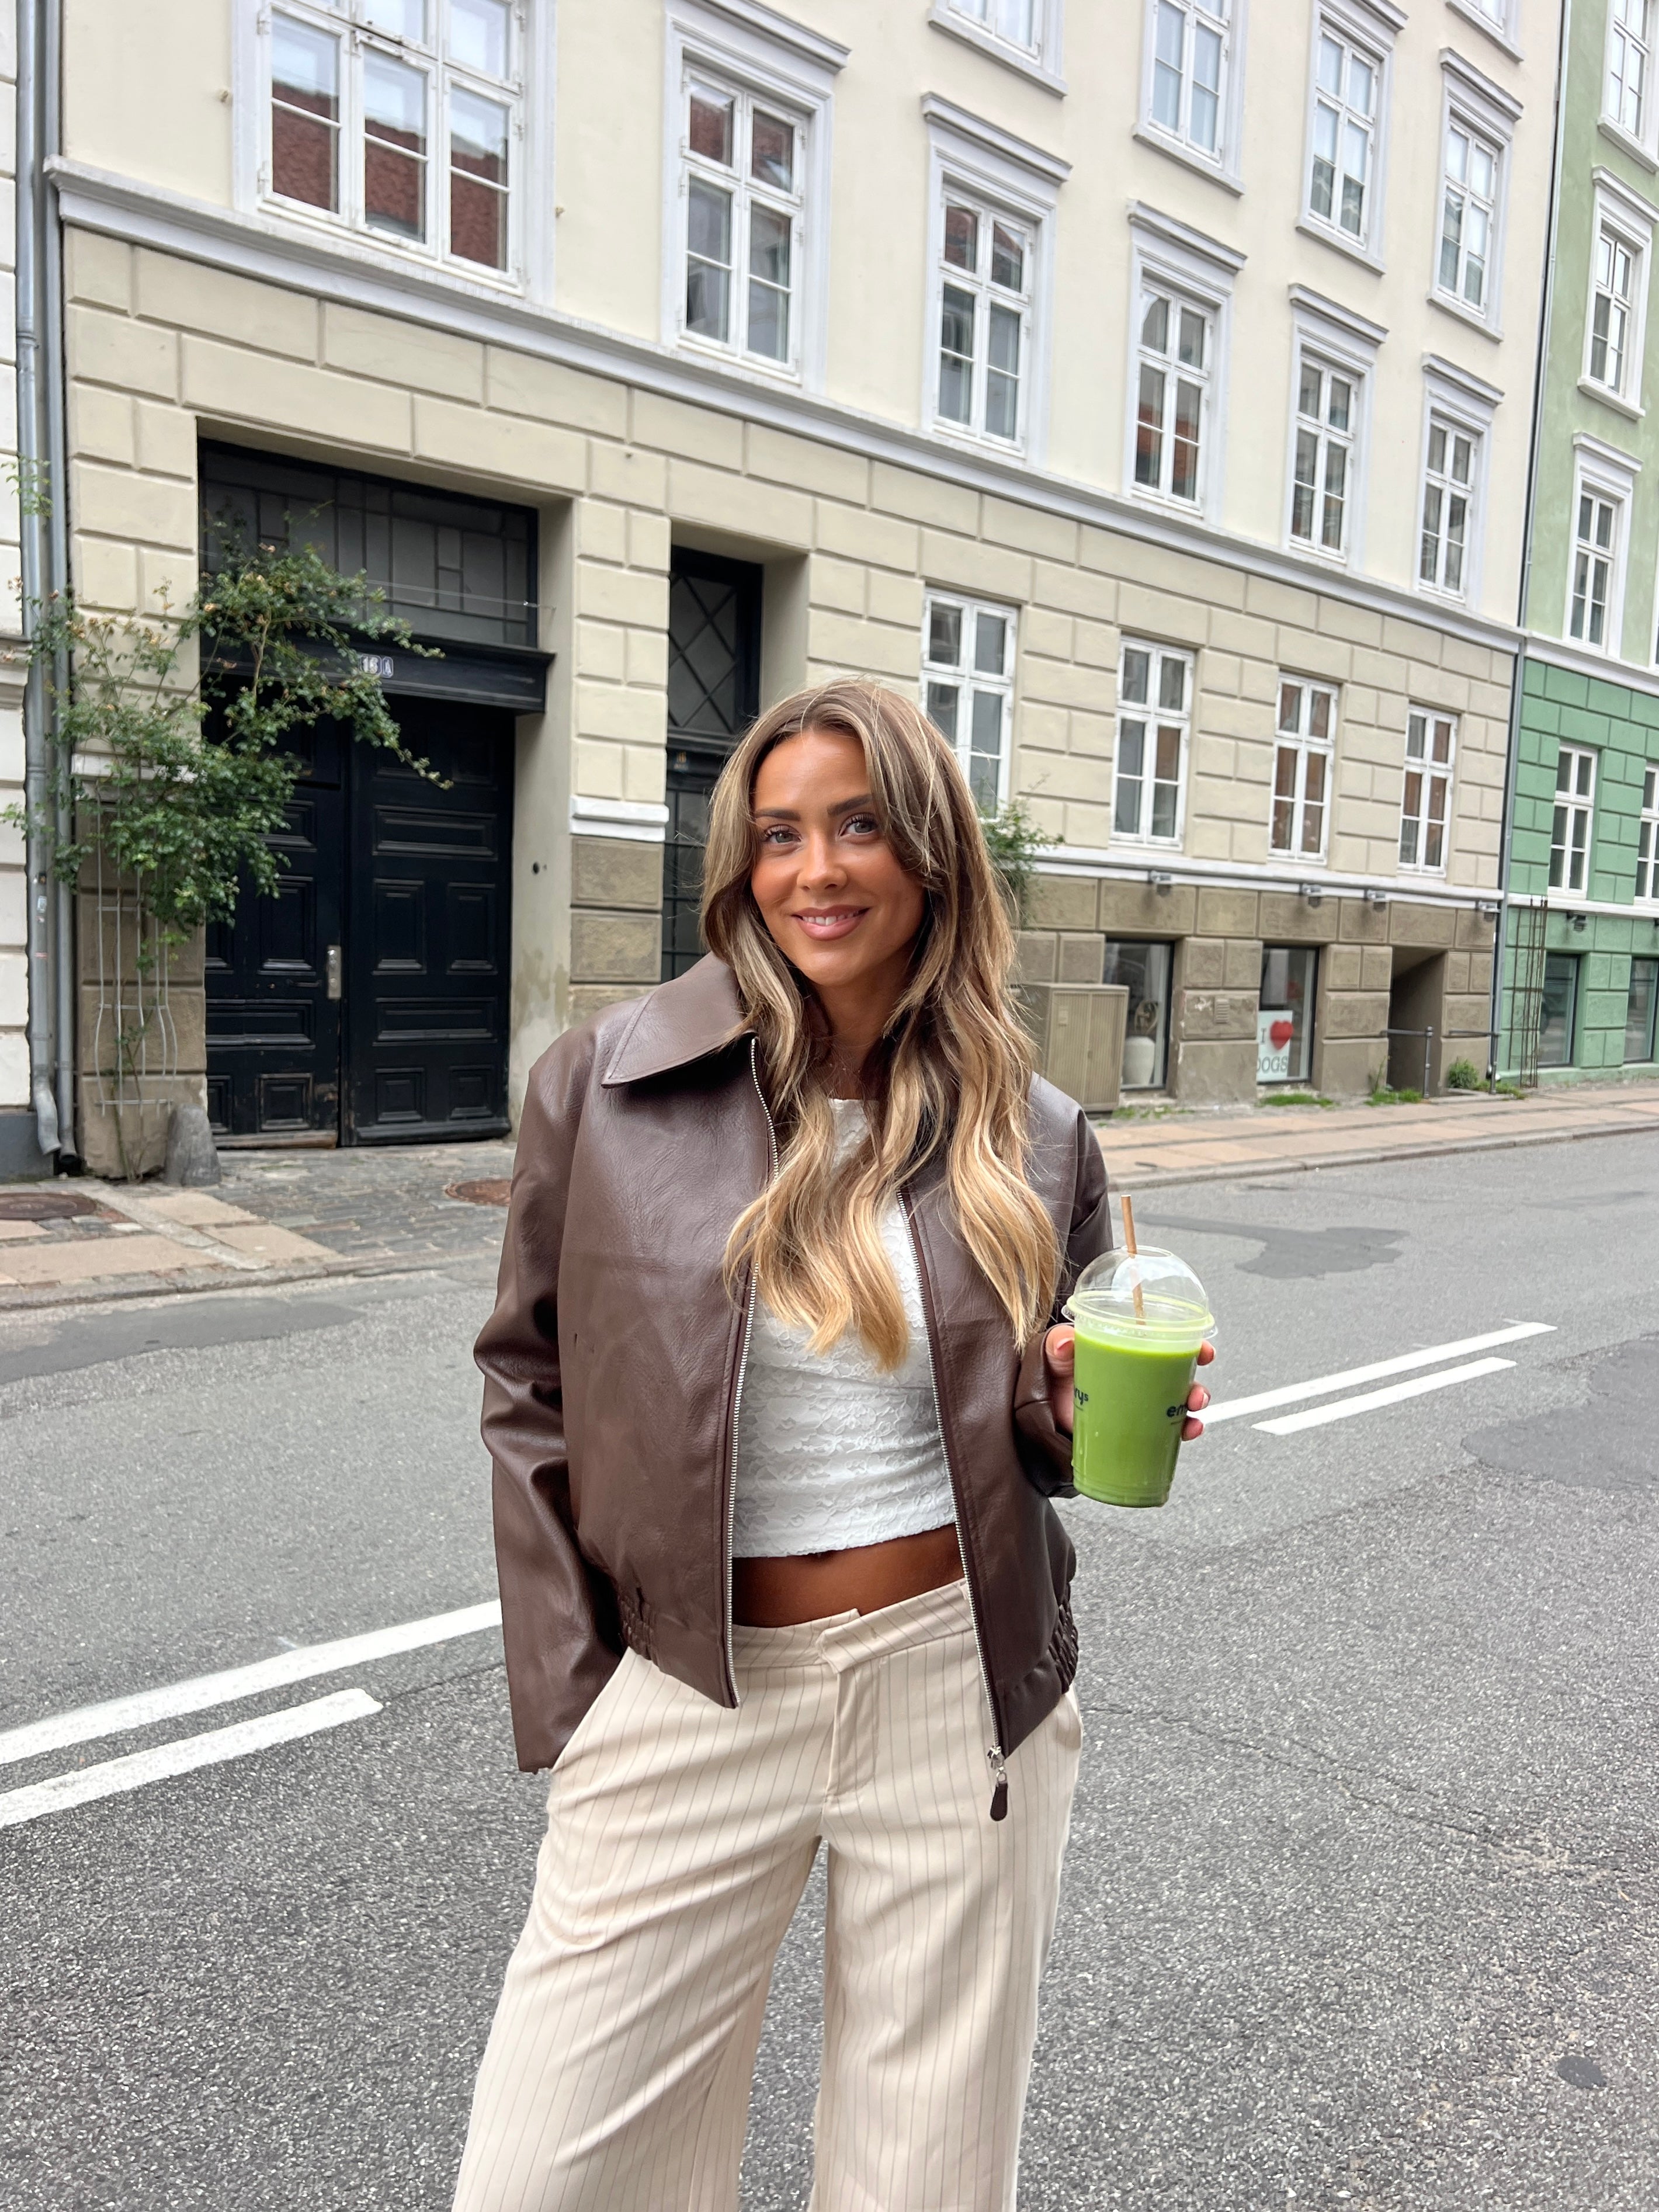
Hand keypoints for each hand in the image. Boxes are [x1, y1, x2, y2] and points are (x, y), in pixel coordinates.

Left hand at [1043, 1328, 1214, 1439]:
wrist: (1034, 1433)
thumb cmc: (1043, 1392)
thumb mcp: (1046, 1363)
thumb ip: (1052, 1348)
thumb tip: (1064, 1341)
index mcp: (1118, 1355)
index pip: (1159, 1343)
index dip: (1186, 1343)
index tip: (1200, 1346)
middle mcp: (1132, 1380)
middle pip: (1176, 1375)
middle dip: (1195, 1381)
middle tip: (1197, 1391)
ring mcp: (1134, 1408)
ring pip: (1176, 1404)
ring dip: (1192, 1407)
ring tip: (1192, 1414)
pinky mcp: (1133, 1433)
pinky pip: (1167, 1432)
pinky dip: (1182, 1431)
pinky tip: (1187, 1432)